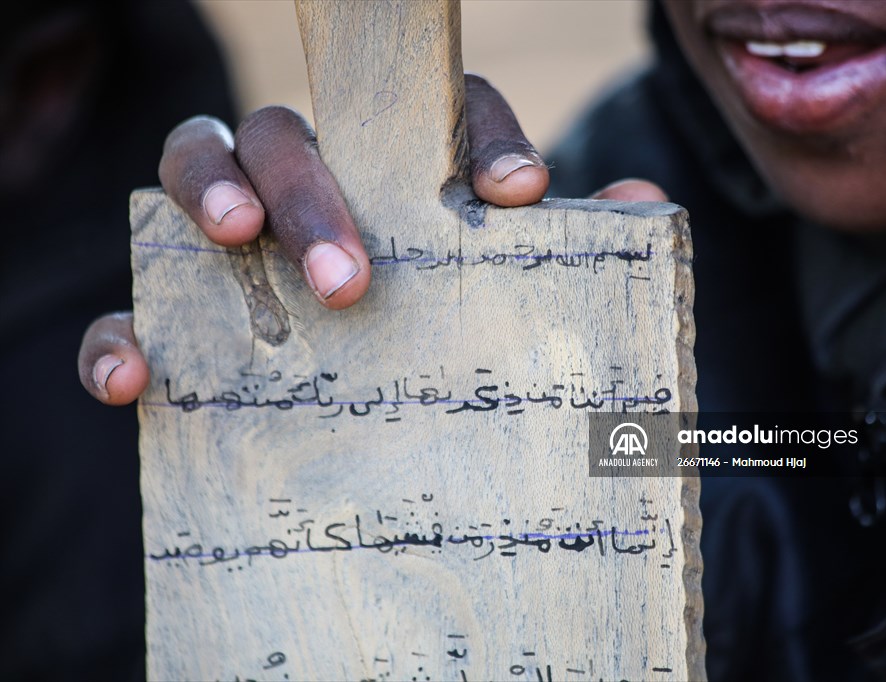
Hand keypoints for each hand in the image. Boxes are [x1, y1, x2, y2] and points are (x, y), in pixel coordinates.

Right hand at [78, 75, 665, 404]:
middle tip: (351, 277)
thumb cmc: (457, 330)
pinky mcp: (175, 313)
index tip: (516, 195)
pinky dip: (116, 332)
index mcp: (405, 166)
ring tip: (237, 240)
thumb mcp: (514, 298)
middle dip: (318, 190)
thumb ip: (568, 252)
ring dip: (210, 191)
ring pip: (196, 162)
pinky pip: (126, 304)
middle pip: (292, 131)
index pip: (437, 115)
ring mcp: (234, 234)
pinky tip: (134, 377)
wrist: (394, 412)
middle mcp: (313, 177)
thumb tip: (640, 203)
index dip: (478, 137)